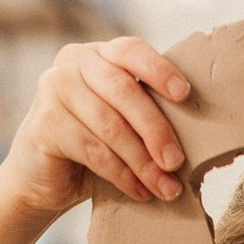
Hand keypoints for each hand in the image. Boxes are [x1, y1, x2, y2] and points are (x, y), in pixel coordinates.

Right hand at [0, 37, 191, 222]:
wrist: (43, 179)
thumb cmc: (93, 147)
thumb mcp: (121, 121)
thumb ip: (145, 111)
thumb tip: (199, 131)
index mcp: (99, 54)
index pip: (131, 51)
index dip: (159, 70)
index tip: (185, 95)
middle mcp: (73, 63)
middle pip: (124, 92)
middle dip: (156, 130)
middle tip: (176, 162)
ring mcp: (53, 90)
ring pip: (111, 127)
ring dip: (143, 162)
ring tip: (165, 188)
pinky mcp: (44, 123)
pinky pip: (94, 151)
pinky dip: (122, 175)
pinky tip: (140, 192)